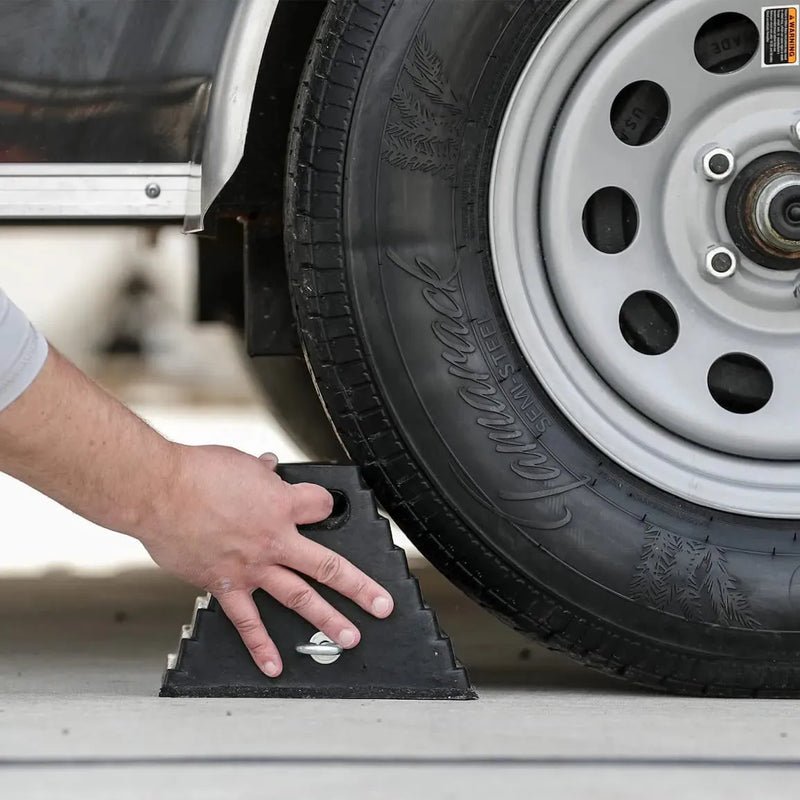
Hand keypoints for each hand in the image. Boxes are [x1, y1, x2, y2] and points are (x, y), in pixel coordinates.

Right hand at [142, 446, 393, 676]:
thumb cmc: (196, 472)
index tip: (323, 507)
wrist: (159, 492)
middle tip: (381, 604)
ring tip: (350, 638)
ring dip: (327, 619)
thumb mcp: (239, 462)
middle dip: (359, 587)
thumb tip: (267, 467)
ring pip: (299, 597)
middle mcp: (274, 539)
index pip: (321, 506)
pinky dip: (261, 646)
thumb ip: (260, 472)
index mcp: (281, 505)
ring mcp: (253, 566)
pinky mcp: (225, 585)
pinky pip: (248, 621)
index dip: (325, 505)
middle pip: (328, 566)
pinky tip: (275, 664)